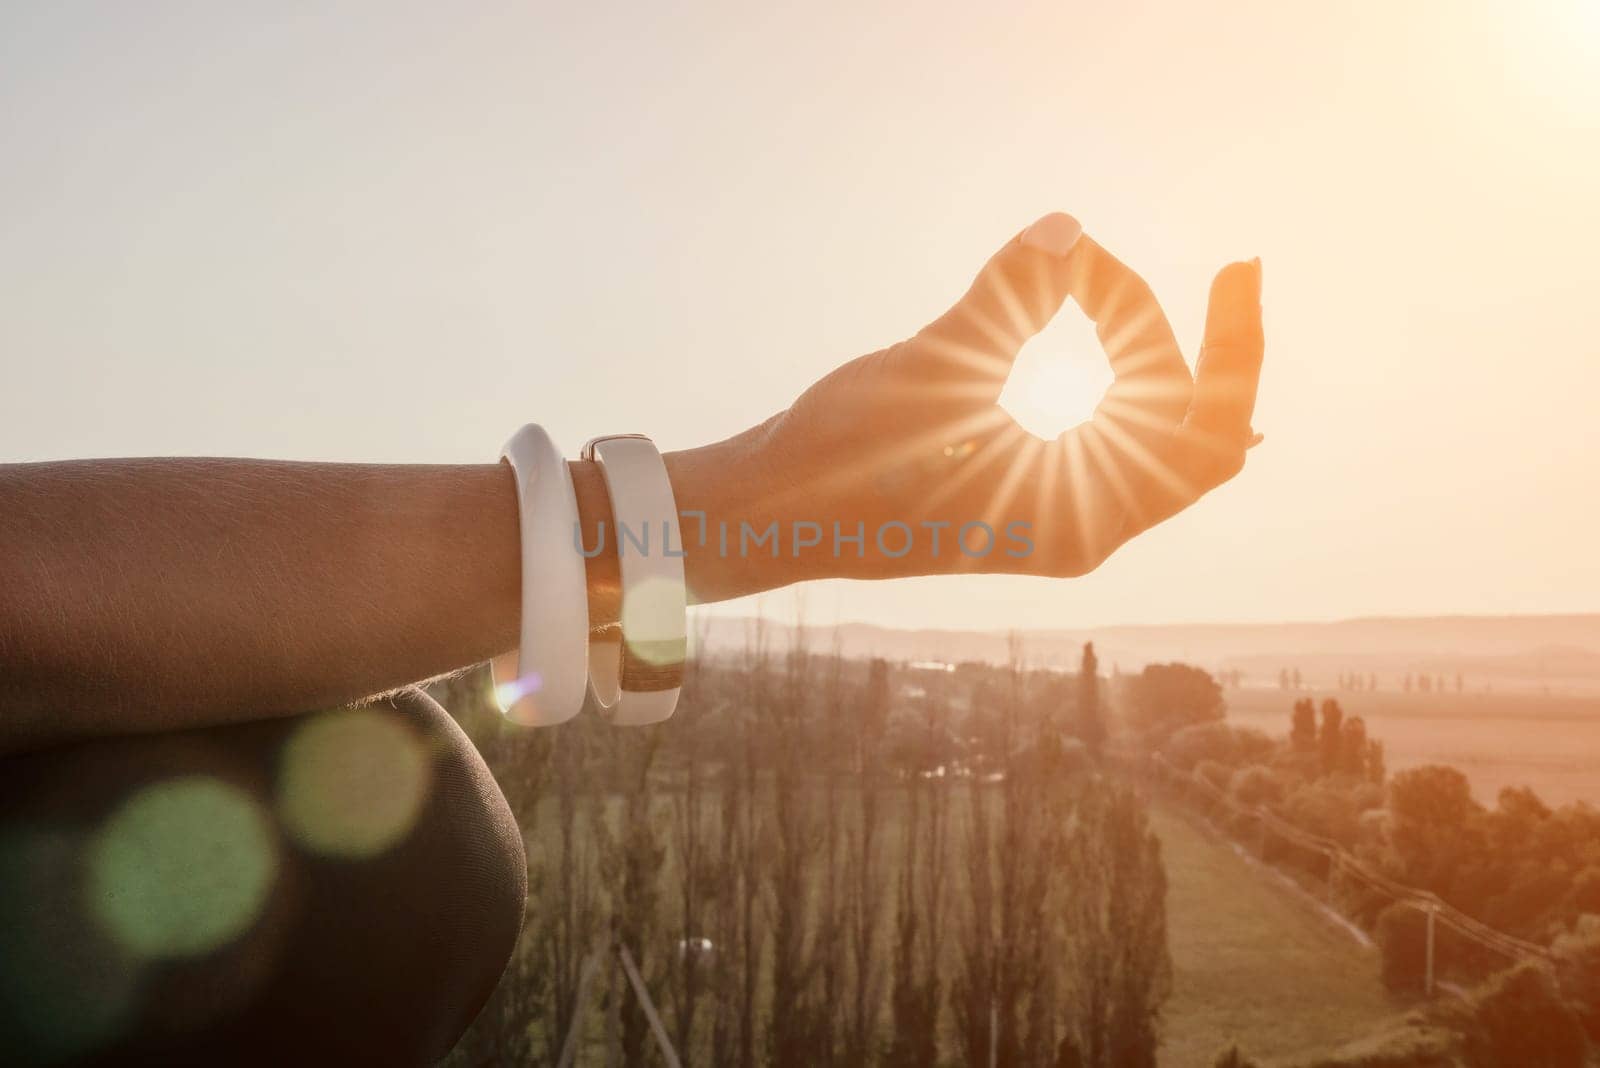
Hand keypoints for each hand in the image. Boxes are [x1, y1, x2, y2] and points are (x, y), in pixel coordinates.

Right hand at [665, 212, 1263, 600]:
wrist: (766, 517)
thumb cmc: (836, 461)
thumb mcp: (925, 373)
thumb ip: (1002, 301)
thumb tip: (1065, 227)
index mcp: (1077, 524)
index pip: (1205, 438)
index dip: (1236, 352)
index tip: (1236, 270)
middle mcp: (1078, 533)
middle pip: (1189, 435)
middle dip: (1190, 342)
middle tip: (1143, 263)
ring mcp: (1051, 520)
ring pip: (1152, 441)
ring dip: (1152, 357)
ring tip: (1152, 287)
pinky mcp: (1020, 499)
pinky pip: (1113, 447)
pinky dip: (1130, 389)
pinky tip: (1132, 348)